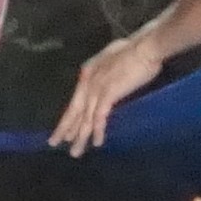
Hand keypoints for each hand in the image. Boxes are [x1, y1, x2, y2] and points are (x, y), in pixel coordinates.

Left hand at [53, 35, 165, 154]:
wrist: (145, 48)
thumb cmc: (136, 51)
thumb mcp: (113, 60)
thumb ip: (106, 72)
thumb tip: (108, 82)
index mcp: (87, 73)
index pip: (76, 100)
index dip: (69, 117)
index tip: (64, 130)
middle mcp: (87, 82)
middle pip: (73, 111)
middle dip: (64, 129)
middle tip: (54, 144)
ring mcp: (96, 89)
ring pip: (84, 117)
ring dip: (79, 136)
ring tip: (75, 152)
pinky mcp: (108, 95)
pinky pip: (100, 117)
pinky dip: (97, 131)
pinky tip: (97, 142)